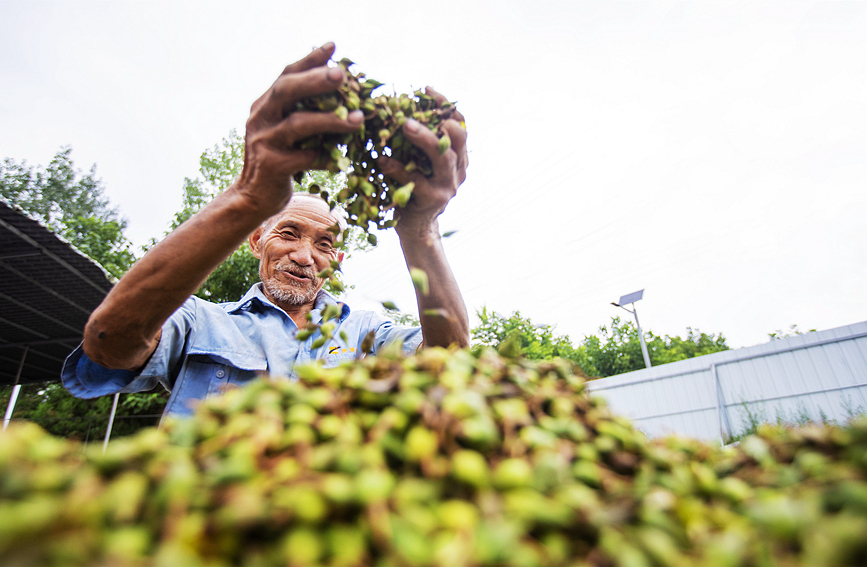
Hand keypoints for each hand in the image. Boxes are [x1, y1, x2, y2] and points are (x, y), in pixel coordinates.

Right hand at [237, 42, 363, 215]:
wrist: (253, 197)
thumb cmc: (281, 160)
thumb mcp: (288, 131)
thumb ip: (303, 111)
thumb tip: (340, 89)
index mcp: (265, 105)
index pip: (286, 74)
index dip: (309, 59)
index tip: (333, 46)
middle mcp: (260, 118)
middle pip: (286, 90)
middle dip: (316, 80)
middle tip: (342, 75)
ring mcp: (263, 142)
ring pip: (298, 124)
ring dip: (331, 120)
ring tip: (358, 120)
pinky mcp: (272, 166)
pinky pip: (305, 157)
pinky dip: (326, 157)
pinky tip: (341, 160)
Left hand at [378, 87, 467, 233]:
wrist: (415, 226)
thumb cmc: (412, 186)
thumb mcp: (417, 160)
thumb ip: (414, 140)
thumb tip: (392, 105)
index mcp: (457, 154)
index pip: (459, 123)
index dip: (445, 105)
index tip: (425, 89)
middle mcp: (458, 169)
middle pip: (458, 138)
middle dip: (439, 120)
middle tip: (418, 106)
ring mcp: (448, 186)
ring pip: (443, 159)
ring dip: (424, 140)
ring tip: (405, 126)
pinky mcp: (433, 200)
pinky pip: (416, 181)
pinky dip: (397, 169)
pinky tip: (382, 159)